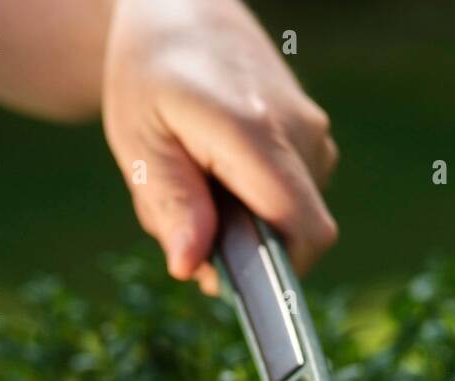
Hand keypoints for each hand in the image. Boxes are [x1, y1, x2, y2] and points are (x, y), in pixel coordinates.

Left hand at [102, 0, 338, 292]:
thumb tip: (192, 266)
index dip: (276, 273)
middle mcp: (299, 131)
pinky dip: (254, 202)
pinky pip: (293, 195)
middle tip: (186, 220)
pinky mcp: (314, 134)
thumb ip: (171, 205)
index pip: (303, 230)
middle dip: (244, 249)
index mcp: (255, 133)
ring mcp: (313, 130)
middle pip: (296, 233)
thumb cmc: (150, 75)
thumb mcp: (140, 142)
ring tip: (197, 183)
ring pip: (292, 218)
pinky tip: (218, 171)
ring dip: (243, 224)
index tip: (228, 279)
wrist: (182, 13)